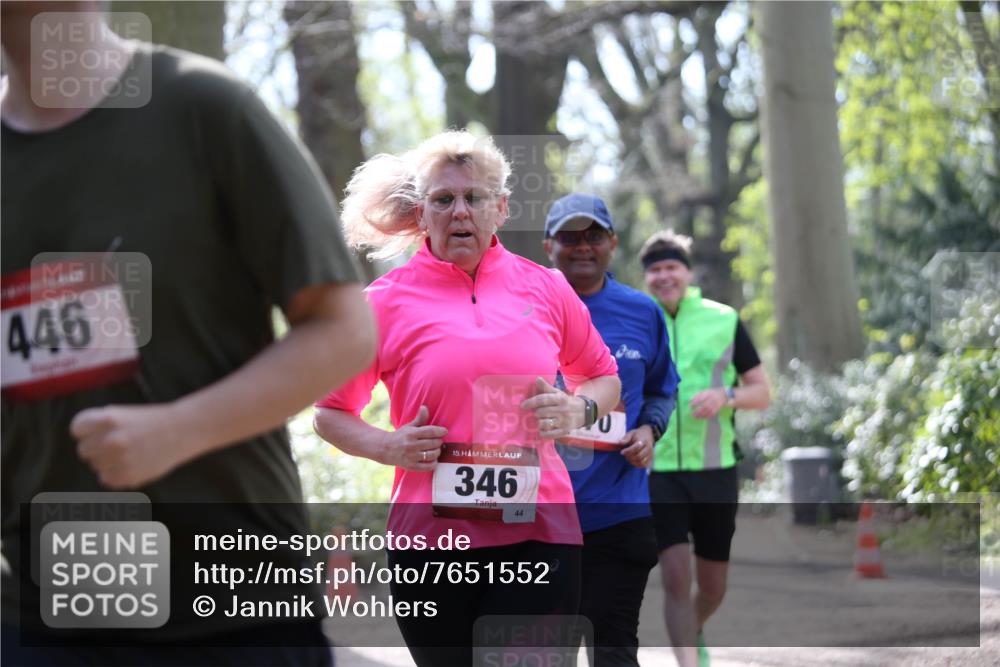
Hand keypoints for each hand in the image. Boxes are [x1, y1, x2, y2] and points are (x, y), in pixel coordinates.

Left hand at [72, 403, 194, 488]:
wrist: (182, 431)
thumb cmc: (151, 421)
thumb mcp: (122, 413)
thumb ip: (99, 425)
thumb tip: (81, 441)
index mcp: (108, 419)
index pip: (77, 429)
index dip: (86, 431)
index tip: (96, 432)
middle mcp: (110, 439)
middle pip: (83, 450)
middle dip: (97, 448)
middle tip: (116, 444)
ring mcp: (118, 459)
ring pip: (96, 466)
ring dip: (107, 462)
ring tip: (129, 453)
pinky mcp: (127, 476)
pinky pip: (106, 479)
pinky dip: (116, 474)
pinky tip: (131, 463)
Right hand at [381, 406, 446, 470]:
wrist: (385, 449)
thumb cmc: (401, 436)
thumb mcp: (409, 426)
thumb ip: (419, 418)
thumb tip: (425, 407)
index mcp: (411, 434)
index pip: (430, 431)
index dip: (440, 431)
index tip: (445, 431)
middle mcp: (411, 445)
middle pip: (433, 443)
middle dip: (438, 442)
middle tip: (438, 441)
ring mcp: (411, 457)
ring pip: (432, 454)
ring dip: (437, 451)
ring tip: (436, 449)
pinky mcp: (411, 466)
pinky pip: (428, 466)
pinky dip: (434, 463)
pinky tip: (433, 459)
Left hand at [520, 377, 585, 438]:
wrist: (583, 412)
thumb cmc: (565, 402)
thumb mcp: (558, 393)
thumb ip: (546, 387)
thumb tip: (537, 378)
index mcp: (560, 399)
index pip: (543, 400)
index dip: (531, 402)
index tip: (523, 405)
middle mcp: (563, 410)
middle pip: (542, 412)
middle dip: (536, 413)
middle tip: (537, 413)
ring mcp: (564, 422)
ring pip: (544, 423)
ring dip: (539, 423)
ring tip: (541, 420)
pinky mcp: (564, 431)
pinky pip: (549, 434)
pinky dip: (543, 433)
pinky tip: (542, 430)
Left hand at [620, 425, 654, 468]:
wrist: (649, 435)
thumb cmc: (638, 435)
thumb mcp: (631, 433)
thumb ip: (626, 438)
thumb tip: (619, 442)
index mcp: (643, 440)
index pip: (636, 447)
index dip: (628, 451)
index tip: (621, 452)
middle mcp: (648, 448)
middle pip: (639, 456)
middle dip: (629, 457)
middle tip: (625, 454)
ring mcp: (650, 454)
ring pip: (641, 462)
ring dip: (632, 461)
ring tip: (628, 457)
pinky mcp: (650, 459)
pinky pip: (643, 465)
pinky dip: (636, 464)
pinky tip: (632, 460)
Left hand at [690, 388, 727, 418]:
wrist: (722, 395)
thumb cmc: (710, 394)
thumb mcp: (704, 392)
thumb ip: (696, 395)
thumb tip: (689, 400)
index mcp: (708, 394)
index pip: (701, 398)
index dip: (695, 402)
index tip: (691, 406)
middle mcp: (712, 399)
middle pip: (704, 406)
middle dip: (698, 411)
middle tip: (692, 414)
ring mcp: (715, 405)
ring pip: (708, 411)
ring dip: (701, 415)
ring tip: (696, 417)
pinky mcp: (717, 409)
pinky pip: (711, 414)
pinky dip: (706, 417)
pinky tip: (701, 418)